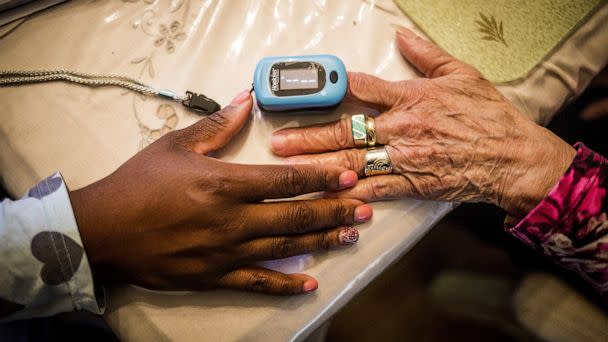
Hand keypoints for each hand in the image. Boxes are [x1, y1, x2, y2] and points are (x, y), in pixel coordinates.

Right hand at [70, 90, 371, 294]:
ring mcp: (225, 252)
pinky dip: (284, 284)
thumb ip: (217, 126)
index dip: (321, 178)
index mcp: (224, 183)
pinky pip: (257, 283)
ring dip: (320, 241)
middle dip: (334, 211)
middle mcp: (232, 219)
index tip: (347, 175)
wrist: (103, 231)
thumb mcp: (175, 146)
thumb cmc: (137, 185)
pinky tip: (308, 283)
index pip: (285, 180)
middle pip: (294, 215)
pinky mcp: (214, 276)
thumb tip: (245, 100)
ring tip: (349, 236)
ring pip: (284, 247)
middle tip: (363, 208)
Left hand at [270, 27, 575, 218]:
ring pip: (351, 161)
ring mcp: (404, 157)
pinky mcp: (410, 183)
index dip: (333, 87)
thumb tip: (401, 37)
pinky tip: (323, 195)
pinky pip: (373, 189)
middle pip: (345, 130)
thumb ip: (427, 55)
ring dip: (316, 165)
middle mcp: (402, 128)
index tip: (307, 90)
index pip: (362, 88)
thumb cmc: (488, 116)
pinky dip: (347, 193)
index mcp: (411, 97)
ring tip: (288, 167)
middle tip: (279, 141)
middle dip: (308, 136)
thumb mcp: (461, 74)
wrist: (512, 157)